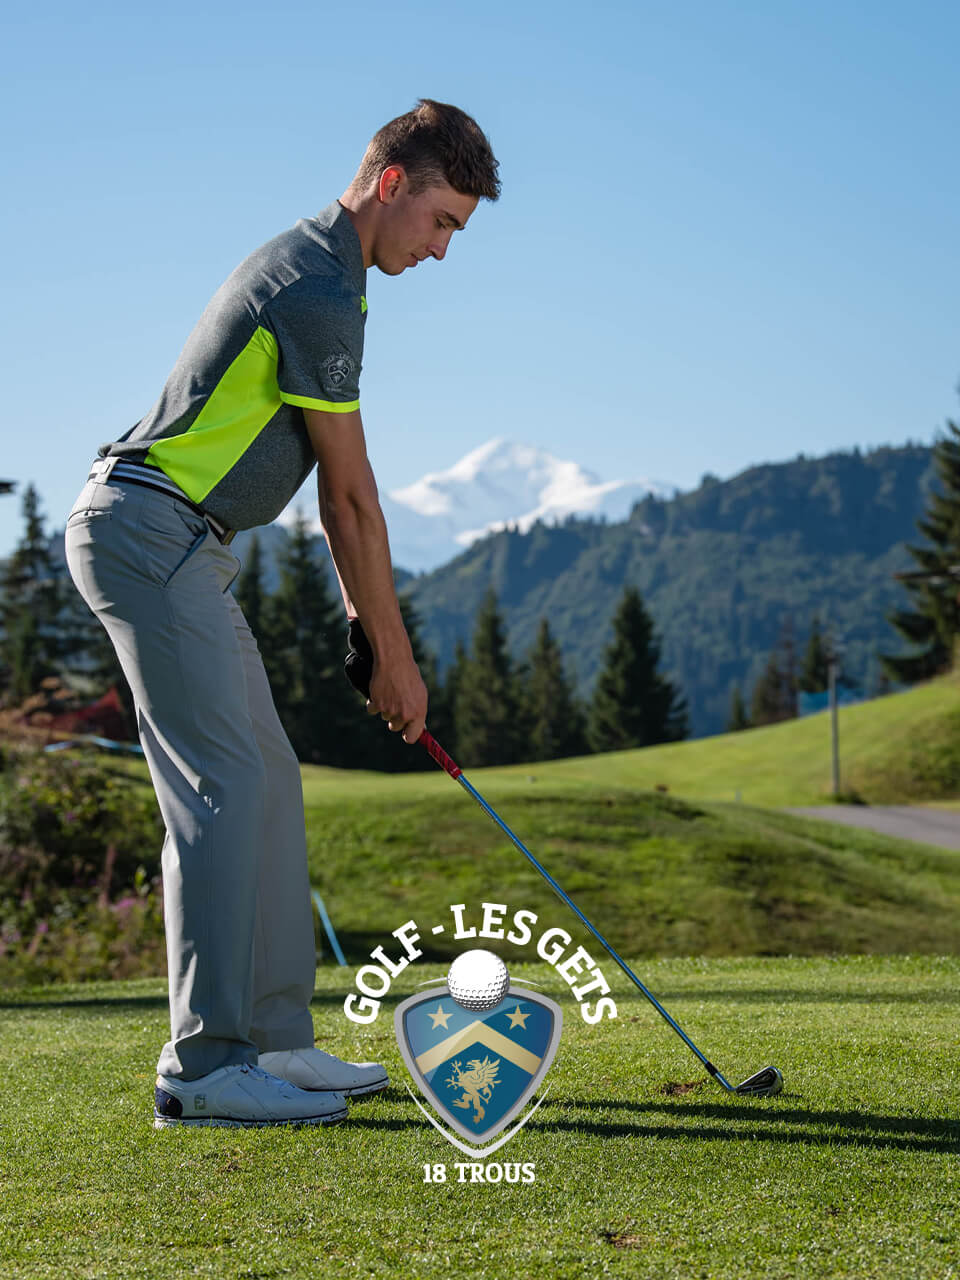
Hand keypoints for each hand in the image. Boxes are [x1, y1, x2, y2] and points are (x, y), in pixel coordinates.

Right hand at [344, 618, 426, 743]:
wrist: (394, 660)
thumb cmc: (409, 676)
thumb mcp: (420, 694)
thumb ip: (419, 712)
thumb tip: (419, 729)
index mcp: (419, 712)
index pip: (412, 737)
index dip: (408, 735)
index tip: (405, 733)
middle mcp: (405, 714)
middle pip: (395, 727)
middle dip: (395, 718)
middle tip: (397, 702)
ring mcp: (390, 710)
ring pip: (385, 717)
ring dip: (385, 707)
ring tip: (390, 691)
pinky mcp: (377, 704)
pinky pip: (372, 710)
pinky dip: (374, 702)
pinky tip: (379, 691)